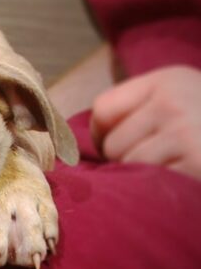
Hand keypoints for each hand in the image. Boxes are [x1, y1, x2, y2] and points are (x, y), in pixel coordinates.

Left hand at [91, 65, 200, 180]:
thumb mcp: (183, 98)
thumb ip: (141, 108)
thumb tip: (79, 140)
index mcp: (166, 81)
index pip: (102, 109)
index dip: (100, 135)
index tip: (112, 148)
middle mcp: (172, 102)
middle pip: (112, 145)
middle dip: (125, 160)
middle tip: (154, 162)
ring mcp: (185, 133)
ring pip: (129, 167)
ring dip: (144, 177)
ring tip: (171, 168)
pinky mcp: (197, 163)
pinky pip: (154, 184)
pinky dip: (164, 187)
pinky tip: (184, 178)